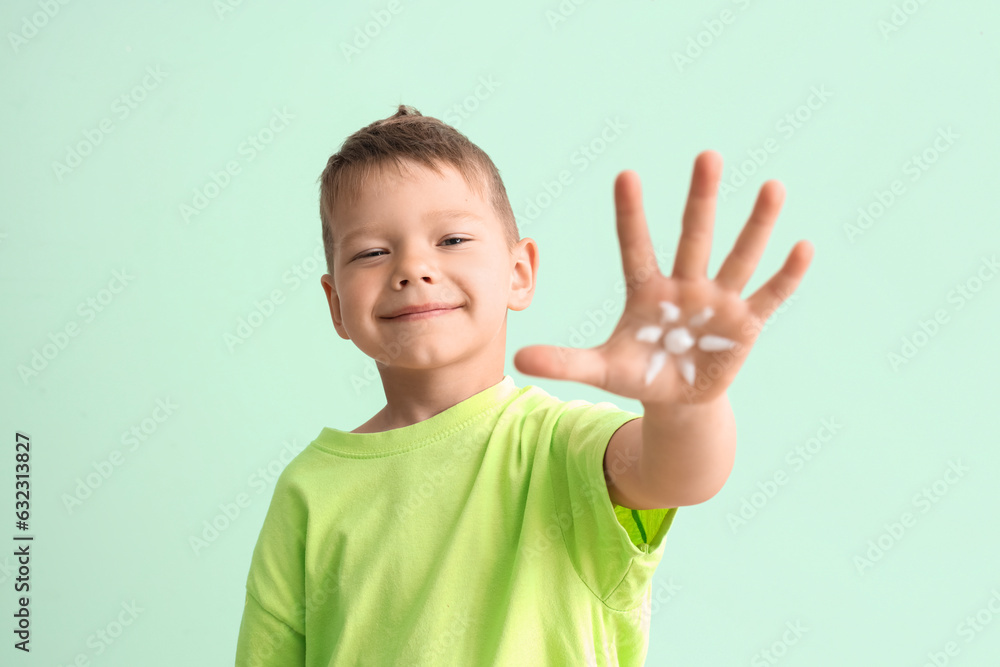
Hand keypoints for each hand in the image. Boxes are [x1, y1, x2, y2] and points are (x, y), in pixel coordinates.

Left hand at [513, 150, 813, 404]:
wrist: (678, 398)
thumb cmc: (639, 373)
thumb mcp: (603, 369)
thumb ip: (566, 361)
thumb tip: (519, 359)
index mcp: (646, 290)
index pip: (635, 246)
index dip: (631, 215)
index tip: (626, 175)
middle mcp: (685, 285)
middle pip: (692, 236)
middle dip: (700, 199)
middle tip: (707, 155)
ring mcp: (718, 301)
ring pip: (738, 256)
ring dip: (755, 225)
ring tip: (772, 186)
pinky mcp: (745, 324)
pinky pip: (769, 295)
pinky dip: (786, 275)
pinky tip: (803, 246)